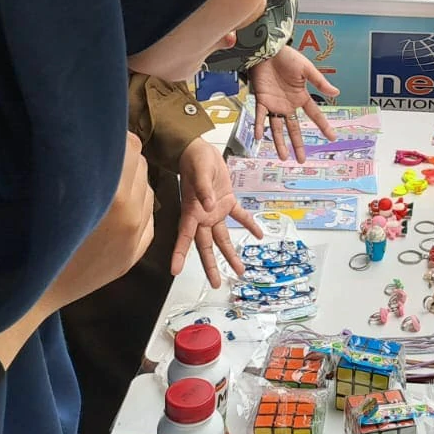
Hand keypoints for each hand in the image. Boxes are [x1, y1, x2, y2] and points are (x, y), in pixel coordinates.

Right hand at [42, 133, 154, 311]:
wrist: (35, 290)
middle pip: (141, 167)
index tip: (100, 138)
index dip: (115, 139)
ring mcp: (136, 237)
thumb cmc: (34, 239)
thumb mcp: (54, 195)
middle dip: (124, 160)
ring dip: (132, 183)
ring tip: (105, 187)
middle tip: (100, 160)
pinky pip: (148, 216)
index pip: (130, 149)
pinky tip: (113, 210)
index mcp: (113, 197)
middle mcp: (132, 216)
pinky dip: (136, 208)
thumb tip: (86, 136)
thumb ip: (77, 166)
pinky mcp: (135, 254)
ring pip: (147, 190)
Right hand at [173, 139, 263, 284]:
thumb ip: (203, 189)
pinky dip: (248, 224)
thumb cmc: (195, 160)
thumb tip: (209, 205)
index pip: (185, 236)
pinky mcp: (226, 201)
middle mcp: (202, 216)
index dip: (180, 254)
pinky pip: (238, 216)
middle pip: (206, 245)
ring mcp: (214, 211)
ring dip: (231, 253)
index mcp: (192, 211)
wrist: (199, 150)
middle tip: (216, 284)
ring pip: (222, 237)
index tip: (175, 270)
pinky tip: (258, 235)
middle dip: (211, 265)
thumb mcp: (200, 171)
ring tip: (240, 270)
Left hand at [249, 46, 340, 161]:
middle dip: (298, 144)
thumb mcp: (307, 69)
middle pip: (294, 128)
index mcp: (301, 97)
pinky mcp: (261, 99)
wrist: (267, 50)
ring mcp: (274, 104)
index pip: (314, 115)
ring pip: (277, 128)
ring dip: (279, 143)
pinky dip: (259, 126)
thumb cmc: (287, 57)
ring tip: (283, 157)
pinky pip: (260, 116)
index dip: (323, 126)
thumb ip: (320, 82)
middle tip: (302, 160)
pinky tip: (260, 137)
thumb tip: (337, 92)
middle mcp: (288, 105)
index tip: (332, 137)